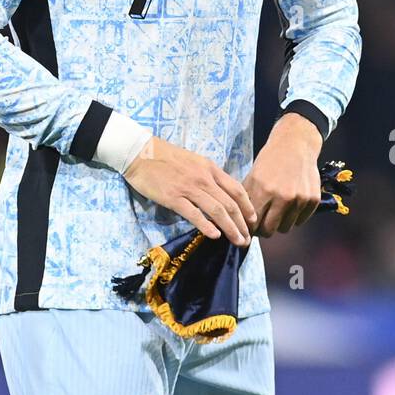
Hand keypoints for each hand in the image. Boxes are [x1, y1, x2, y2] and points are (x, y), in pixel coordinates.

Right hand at [124, 137, 257, 245]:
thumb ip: (208, 176)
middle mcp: (203, 178)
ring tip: (238, 241)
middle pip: (230, 204)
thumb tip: (221, 195)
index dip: (248, 206)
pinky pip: (194, 214)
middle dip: (242, 223)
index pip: (236, 189)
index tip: (253, 220)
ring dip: (231, 229)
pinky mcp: (173, 198)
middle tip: (247, 239)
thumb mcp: (194, 161)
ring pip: (217, 211)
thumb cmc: (167, 157)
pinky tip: (215, 236)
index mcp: (210, 168)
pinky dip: (206, 226)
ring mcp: (189, 188)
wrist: (141, 153)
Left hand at [244, 113, 323, 237]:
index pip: (254, 224)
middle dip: (264, 229)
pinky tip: (291, 205)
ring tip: (277, 211)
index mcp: (264, 190)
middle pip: (270, 230)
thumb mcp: (253, 176)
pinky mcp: (313, 200)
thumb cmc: (270, 160)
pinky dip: (294, 217)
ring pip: (286, 228)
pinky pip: (300, 221)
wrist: (296, 144)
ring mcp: (300, 199)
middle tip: (263, 222)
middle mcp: (283, 197)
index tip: (250, 227)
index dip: (250, 227)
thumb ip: (247, 200)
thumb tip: (241, 223)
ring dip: (280, 223)